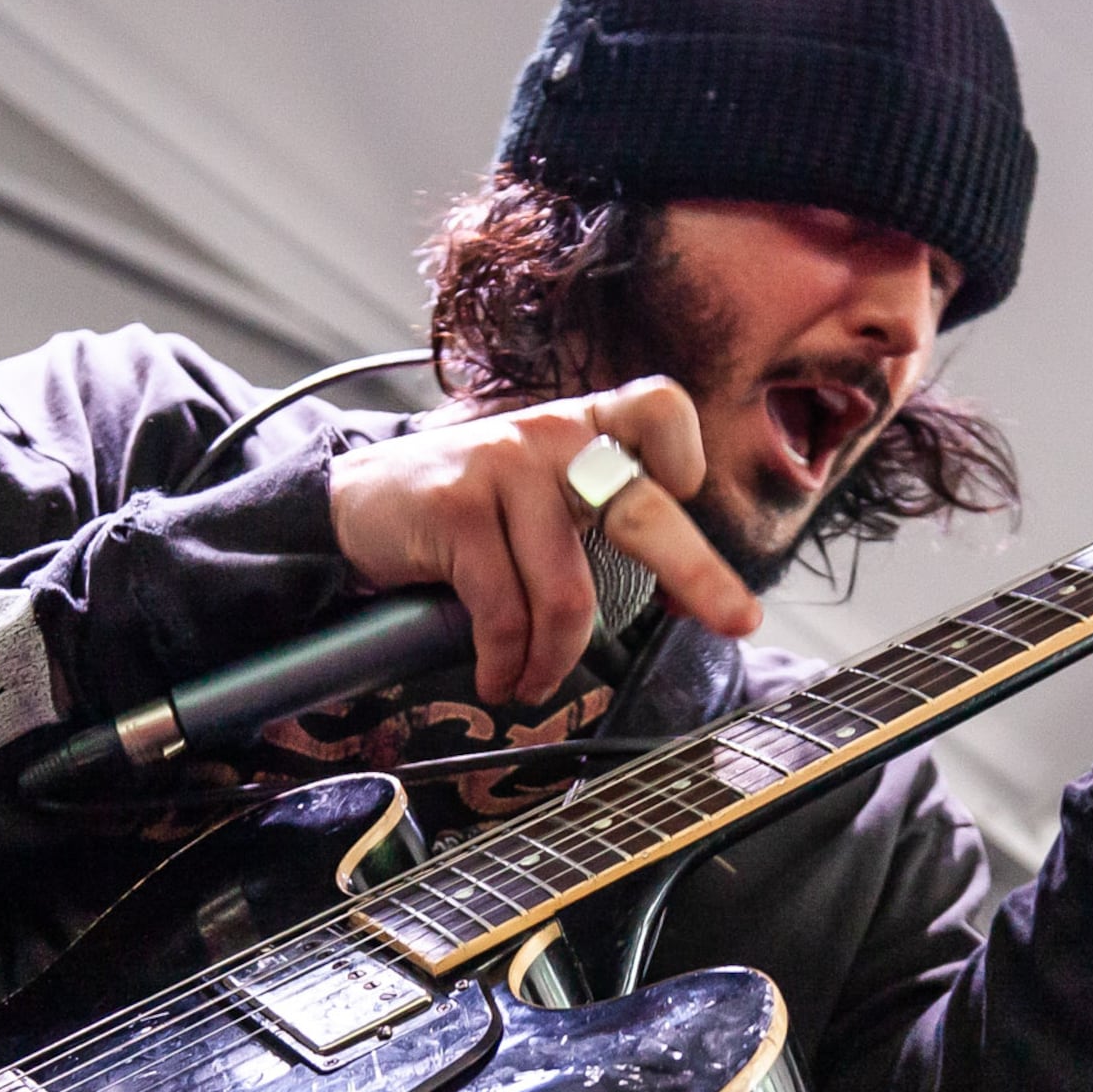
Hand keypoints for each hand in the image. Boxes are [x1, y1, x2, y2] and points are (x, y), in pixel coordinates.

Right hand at [328, 375, 760, 703]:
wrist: (355, 503)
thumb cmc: (465, 510)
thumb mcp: (538, 493)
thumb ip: (599, 520)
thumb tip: (681, 596)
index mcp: (583, 426)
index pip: (657, 408)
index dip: (683, 453)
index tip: (686, 492)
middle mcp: (552, 436)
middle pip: (643, 511)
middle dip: (698, 574)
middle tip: (736, 621)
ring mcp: (503, 467)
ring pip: (565, 593)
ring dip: (553, 658)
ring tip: (532, 683)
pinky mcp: (457, 510)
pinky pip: (503, 612)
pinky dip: (505, 662)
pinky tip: (497, 675)